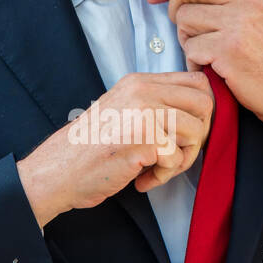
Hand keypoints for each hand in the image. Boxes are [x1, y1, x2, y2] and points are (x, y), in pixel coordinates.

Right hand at [17, 70, 214, 227]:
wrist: (57, 171)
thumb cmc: (90, 148)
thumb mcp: (123, 110)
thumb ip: (155, 104)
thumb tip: (202, 112)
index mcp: (139, 82)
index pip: (197, 82)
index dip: (202, 111)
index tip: (185, 133)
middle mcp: (142, 92)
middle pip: (205, 104)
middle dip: (199, 135)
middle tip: (177, 154)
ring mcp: (143, 114)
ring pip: (197, 132)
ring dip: (183, 159)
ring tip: (158, 169)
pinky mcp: (142, 141)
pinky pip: (177, 160)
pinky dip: (163, 177)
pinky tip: (141, 180)